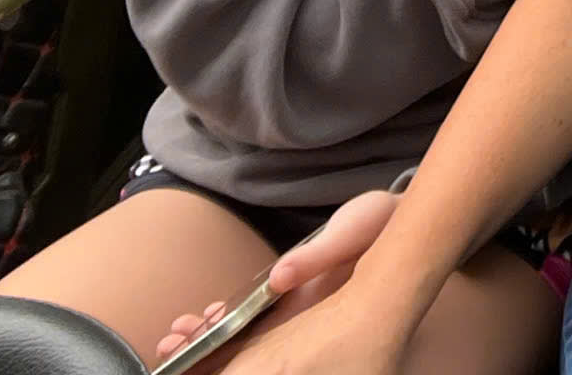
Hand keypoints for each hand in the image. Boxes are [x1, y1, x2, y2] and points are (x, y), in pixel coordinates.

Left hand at [149, 191, 404, 362]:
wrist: (401, 216)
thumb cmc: (379, 224)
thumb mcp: (348, 233)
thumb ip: (314, 258)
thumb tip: (277, 277)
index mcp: (316, 314)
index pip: (264, 350)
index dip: (226, 356)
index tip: (190, 355)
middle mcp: (303, 320)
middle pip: (250, 348)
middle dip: (208, 350)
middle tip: (170, 343)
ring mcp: (297, 309)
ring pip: (249, 334)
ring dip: (212, 335)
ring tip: (179, 331)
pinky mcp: (296, 293)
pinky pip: (257, 314)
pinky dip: (230, 317)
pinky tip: (210, 313)